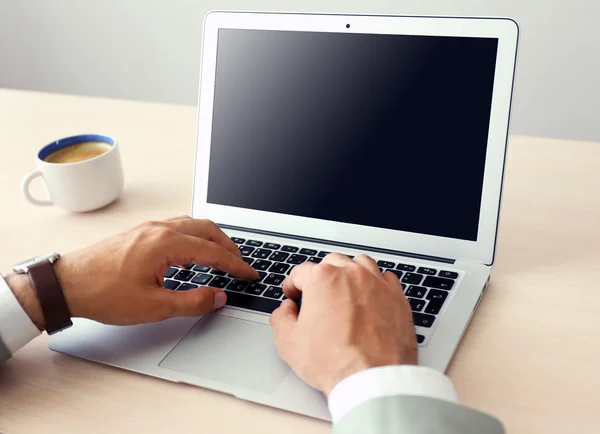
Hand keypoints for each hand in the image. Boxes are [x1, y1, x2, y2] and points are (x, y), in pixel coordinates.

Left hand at [7, 216, 256, 329]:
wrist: (67, 283)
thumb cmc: (103, 293)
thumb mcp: (153, 307)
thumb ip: (192, 302)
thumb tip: (217, 297)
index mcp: (167, 244)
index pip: (214, 252)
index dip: (236, 265)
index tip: (249, 275)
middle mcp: (160, 229)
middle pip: (208, 229)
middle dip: (229, 246)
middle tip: (240, 264)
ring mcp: (149, 228)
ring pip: (193, 224)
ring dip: (213, 238)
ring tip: (222, 256)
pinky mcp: (140, 232)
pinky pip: (178, 226)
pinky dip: (195, 236)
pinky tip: (192, 251)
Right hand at [270, 253, 416, 395]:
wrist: (373, 380)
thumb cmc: (336, 362)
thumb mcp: (288, 343)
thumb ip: (281, 318)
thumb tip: (285, 310)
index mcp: (323, 279)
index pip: (302, 271)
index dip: (293, 284)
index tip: (293, 292)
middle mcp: (351, 275)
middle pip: (332, 262)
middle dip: (321, 275)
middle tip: (317, 293)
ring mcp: (377, 283)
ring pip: (360, 264)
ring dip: (349, 274)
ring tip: (344, 290)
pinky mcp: (397, 297)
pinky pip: (385, 278)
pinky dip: (375, 284)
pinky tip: (370, 298)